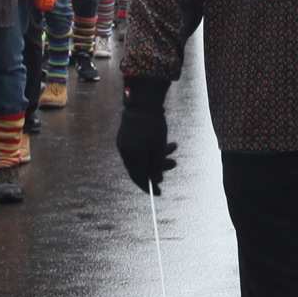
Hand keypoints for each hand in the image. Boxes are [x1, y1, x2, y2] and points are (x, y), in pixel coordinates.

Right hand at [116, 78, 177, 193]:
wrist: (141, 103)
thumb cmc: (153, 125)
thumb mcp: (159, 147)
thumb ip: (157, 166)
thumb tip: (156, 181)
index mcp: (132, 157)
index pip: (140, 177)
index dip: (150, 186)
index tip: (160, 193)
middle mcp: (125, 153)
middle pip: (141, 167)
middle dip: (159, 166)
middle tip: (174, 163)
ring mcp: (123, 144)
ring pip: (141, 156)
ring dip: (158, 154)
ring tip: (173, 146)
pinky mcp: (125, 137)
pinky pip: (137, 148)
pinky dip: (149, 148)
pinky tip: (162, 141)